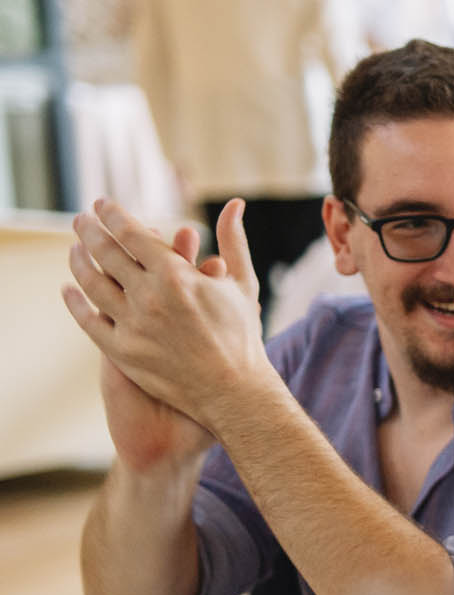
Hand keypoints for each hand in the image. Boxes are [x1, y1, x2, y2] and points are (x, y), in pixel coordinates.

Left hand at [62, 197, 273, 434]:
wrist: (234, 391)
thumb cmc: (243, 335)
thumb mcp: (243, 282)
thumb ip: (233, 240)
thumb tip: (235, 203)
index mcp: (177, 275)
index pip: (131, 233)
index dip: (113, 214)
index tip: (102, 204)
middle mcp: (149, 296)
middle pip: (105, 252)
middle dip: (89, 229)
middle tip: (80, 219)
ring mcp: (132, 324)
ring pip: (91, 283)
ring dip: (78, 260)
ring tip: (75, 249)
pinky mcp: (122, 351)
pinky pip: (87, 320)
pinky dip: (74, 302)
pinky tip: (69, 289)